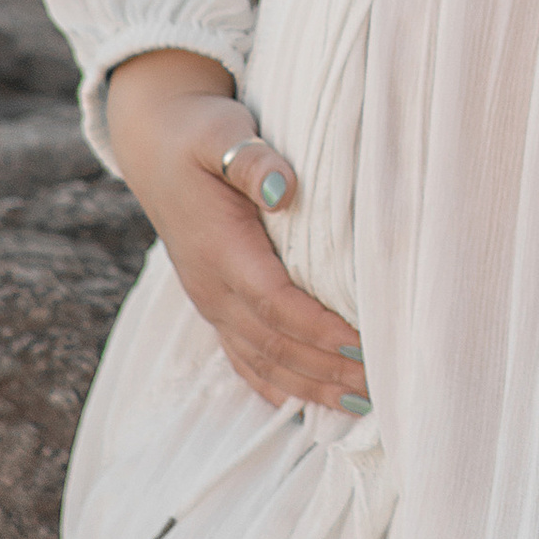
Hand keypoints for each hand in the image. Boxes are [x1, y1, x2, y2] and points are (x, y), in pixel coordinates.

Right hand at [105, 47, 367, 413]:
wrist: (156, 144)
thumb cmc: (200, 134)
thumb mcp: (224, 132)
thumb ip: (253, 160)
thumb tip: (287, 189)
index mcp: (220, 249)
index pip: (275, 301)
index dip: (318, 329)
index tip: (362, 345)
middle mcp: (212, 286)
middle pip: (274, 343)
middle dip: (326, 369)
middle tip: (381, 386)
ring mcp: (211, 301)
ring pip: (261, 359)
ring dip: (309, 385)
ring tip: (361, 404)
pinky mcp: (214, 303)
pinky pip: (244, 357)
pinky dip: (277, 384)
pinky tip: (306, 405)